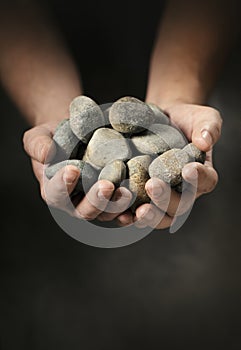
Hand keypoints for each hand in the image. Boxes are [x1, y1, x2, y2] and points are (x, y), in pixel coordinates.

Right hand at [23, 122, 132, 220]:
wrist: (78, 136)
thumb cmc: (56, 137)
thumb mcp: (39, 137)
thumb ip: (37, 145)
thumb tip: (47, 155)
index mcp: (54, 191)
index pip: (56, 193)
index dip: (63, 184)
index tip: (72, 169)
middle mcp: (75, 203)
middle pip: (84, 210)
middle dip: (96, 200)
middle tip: (106, 185)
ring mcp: (97, 204)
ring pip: (107, 213)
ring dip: (117, 206)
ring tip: (128, 193)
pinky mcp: (115, 199)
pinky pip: (124, 210)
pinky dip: (133, 209)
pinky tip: (142, 204)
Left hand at [115, 103, 221, 228]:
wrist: (162, 120)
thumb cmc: (185, 120)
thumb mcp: (202, 118)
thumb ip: (208, 127)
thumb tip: (204, 142)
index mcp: (201, 175)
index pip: (206, 181)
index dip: (198, 178)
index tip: (188, 169)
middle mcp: (183, 192)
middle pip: (180, 206)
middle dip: (166, 199)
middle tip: (153, 185)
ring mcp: (162, 198)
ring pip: (160, 217)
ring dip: (149, 216)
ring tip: (138, 210)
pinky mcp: (142, 199)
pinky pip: (137, 214)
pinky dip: (129, 217)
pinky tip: (120, 214)